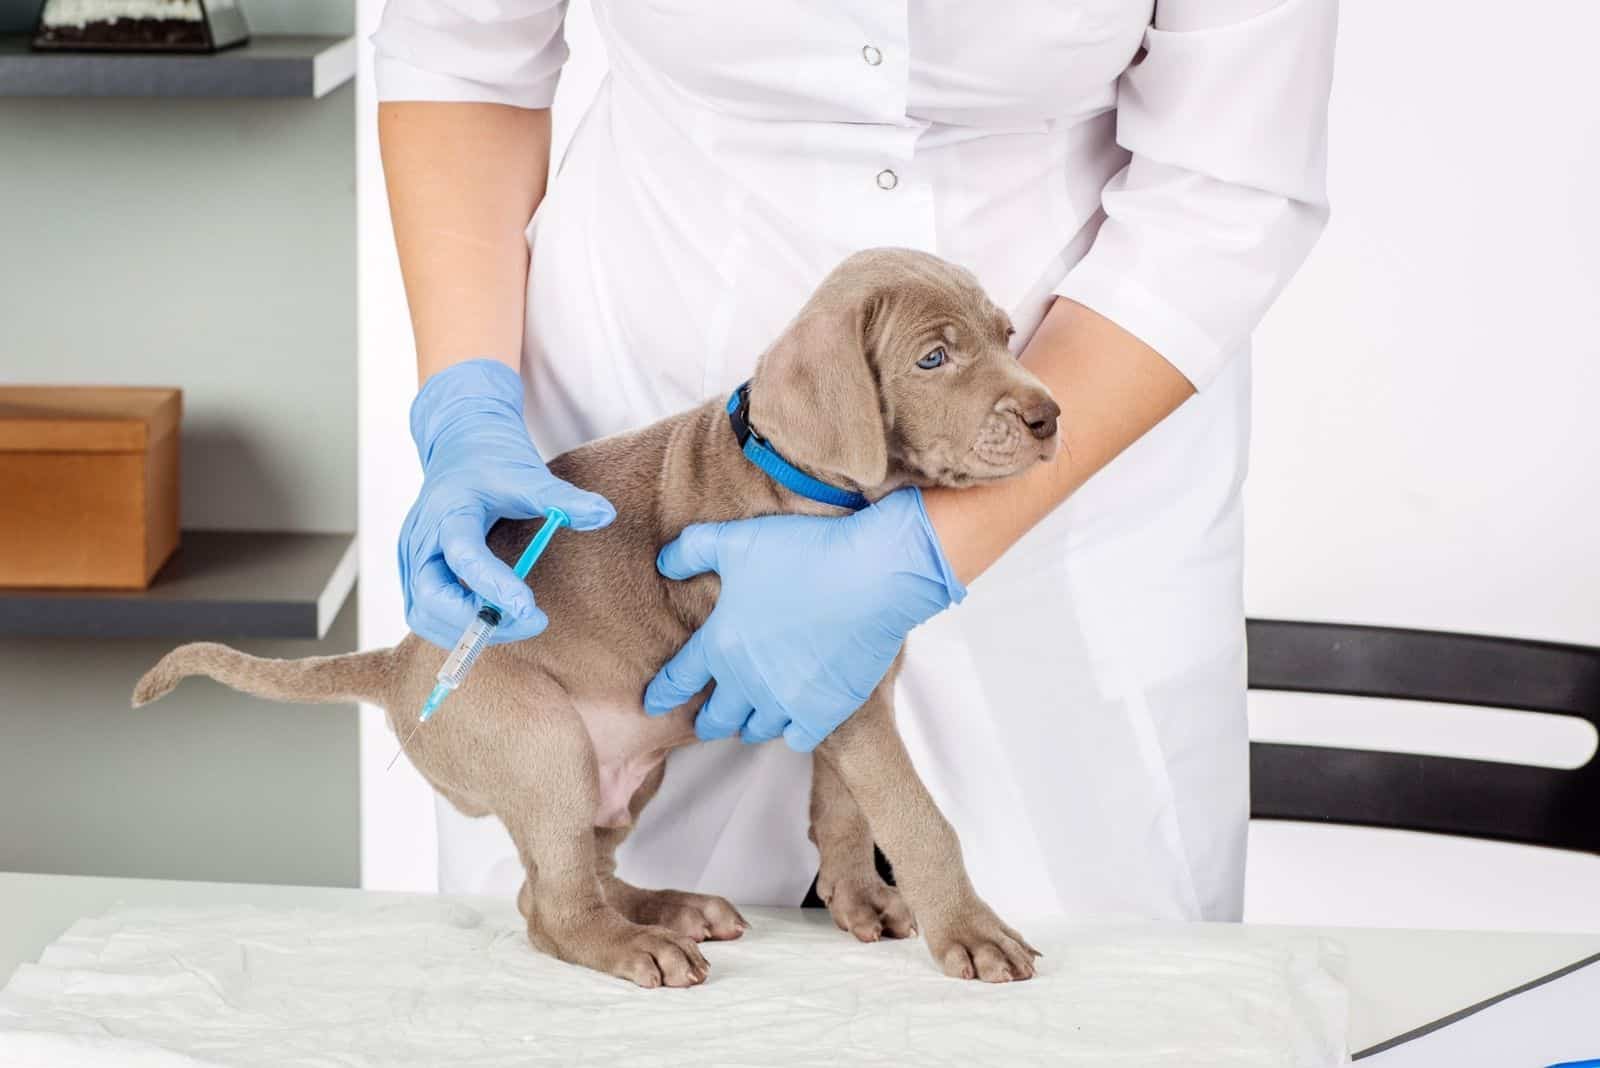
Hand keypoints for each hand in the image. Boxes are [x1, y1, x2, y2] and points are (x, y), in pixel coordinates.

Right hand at [399, 359, 613, 648]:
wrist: (461, 444)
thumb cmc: (495, 461)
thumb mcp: (531, 475)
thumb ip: (565, 498)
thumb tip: (607, 514)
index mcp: (449, 510)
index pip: (465, 556)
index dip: (494, 588)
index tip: (530, 610)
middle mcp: (420, 538)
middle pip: (430, 598)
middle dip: (477, 621)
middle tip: (531, 621)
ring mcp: (410, 557)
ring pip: (423, 615)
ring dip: (468, 630)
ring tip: (517, 622)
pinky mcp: (412, 570)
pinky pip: (425, 612)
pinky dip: (458, 625)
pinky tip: (494, 618)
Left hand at [643, 488, 964, 751]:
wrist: (872, 574)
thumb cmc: (803, 553)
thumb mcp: (736, 540)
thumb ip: (692, 550)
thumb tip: (663, 564)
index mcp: (721, 643)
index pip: (678, 679)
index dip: (663, 693)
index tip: (652, 704)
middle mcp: (747, 682)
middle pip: (715, 718)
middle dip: (707, 720)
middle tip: (705, 721)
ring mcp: (786, 700)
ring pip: (756, 730)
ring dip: (749, 725)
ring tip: (750, 720)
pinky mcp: (825, 710)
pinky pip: (797, 739)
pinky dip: (791, 732)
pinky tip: (793, 721)